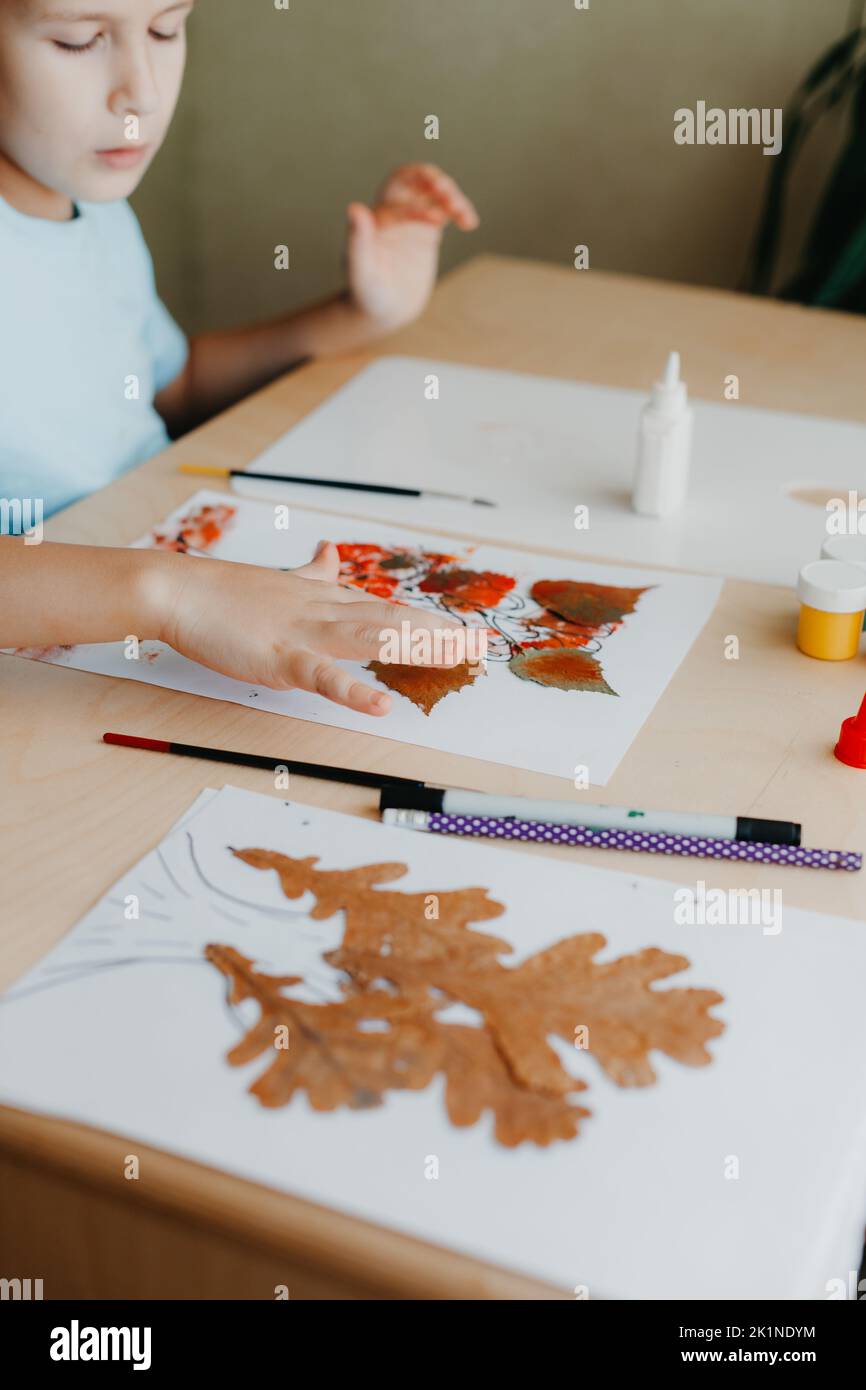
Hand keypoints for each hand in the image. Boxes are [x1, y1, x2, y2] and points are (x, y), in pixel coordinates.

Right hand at [157, 540, 464, 715]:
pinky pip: (323, 676)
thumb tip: (330, 550)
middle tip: (479, 646)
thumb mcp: (280, 580)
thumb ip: (311, 572)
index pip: (386, 609)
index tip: (463, 631)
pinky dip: (352, 691)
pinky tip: (380, 704)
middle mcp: (324, 611)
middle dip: (438, 633)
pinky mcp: (280, 658)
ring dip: (416, 648)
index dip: (428, 620)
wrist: (179, 591)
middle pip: (392, 620)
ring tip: (455, 659)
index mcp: (324, 598)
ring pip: (371, 639)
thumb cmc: (225, 592)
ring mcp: (305, 633)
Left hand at [346, 163, 478, 332]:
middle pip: (414, 179)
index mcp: (376, 215)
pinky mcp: (428, 231)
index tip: (434, 221)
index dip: (417, 203)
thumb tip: (354, 209)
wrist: (384, 311)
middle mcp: (393, 211)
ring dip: (451, 195)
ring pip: (434, 193)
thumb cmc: (367, 294)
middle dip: (432, 179)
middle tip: (447, 194)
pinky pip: (445, 210)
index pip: (398, 195)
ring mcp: (412, 220)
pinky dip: (459, 210)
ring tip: (464, 214)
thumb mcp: (361, 272)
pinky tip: (469, 222)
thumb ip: (357, 242)